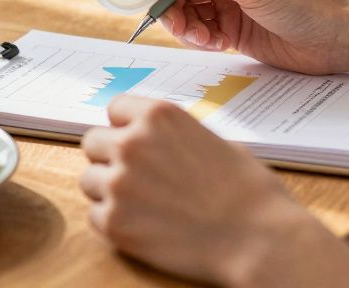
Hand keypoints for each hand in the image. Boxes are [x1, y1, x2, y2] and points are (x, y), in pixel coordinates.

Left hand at [80, 96, 348, 285]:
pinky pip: (94, 216)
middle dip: (111, 158)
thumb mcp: (214, 140)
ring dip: (108, 191)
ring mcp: (119, 183)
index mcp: (159, 116)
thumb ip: (174, 136)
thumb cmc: (249, 192)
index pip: (115, 107)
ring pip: (89, 180)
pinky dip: (114, 223)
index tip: (135, 142)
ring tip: (143, 205)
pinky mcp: (115, 223)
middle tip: (137, 178)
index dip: (126, 127)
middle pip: (93, 142)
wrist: (260, 241)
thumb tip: (156, 140)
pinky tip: (144, 227)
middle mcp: (132, 143)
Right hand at [155, 0, 348, 74]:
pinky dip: (199, 38)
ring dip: (185, 25)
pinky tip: (217, 43)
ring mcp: (224, 0)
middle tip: (177, 24)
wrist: (332, 39)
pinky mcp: (228, 27)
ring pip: (183, 9)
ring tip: (203, 38)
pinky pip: (197, 30)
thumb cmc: (303, 3)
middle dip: (171, 3)